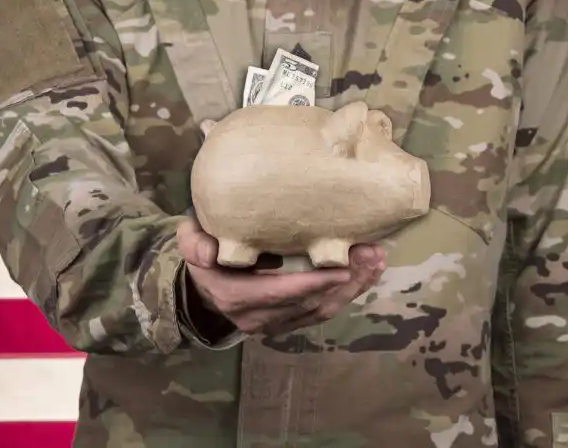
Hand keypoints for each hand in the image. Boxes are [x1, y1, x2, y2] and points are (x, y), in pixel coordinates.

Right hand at [176, 219, 385, 336]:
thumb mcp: (191, 244)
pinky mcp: (290, 322)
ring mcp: (277, 323)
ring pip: (321, 311)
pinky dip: (347, 293)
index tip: (341, 266)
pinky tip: (367, 273)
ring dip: (352, 287)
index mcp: (235, 296)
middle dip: (344, 281)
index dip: (310, 283)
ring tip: (376, 261)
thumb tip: (210, 252)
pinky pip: (322, 312)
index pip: (277, 293)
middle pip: (308, 303)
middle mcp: (258, 317)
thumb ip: (194, 244)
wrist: (204, 290)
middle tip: (371, 254)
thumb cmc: (204, 256)